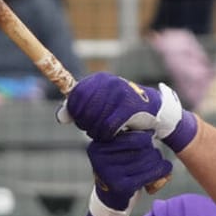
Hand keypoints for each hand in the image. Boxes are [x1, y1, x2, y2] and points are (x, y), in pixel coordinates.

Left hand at [58, 73, 195, 149]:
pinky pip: (108, 127)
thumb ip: (79, 109)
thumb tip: (61, 117)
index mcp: (99, 79)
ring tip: (103, 134)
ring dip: (96, 132)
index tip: (82, 122)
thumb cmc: (123, 109)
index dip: (75, 113)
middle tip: (94, 130)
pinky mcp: (128, 108)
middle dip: (85, 124)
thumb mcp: (100, 106)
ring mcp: (119, 94)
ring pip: (94, 120)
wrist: (155, 111)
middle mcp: (108, 83)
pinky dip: (107, 135)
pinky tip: (112, 136)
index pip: (75, 96)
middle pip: (83, 110)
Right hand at [87, 130, 170, 212]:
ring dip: (158, 161)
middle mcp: (101, 160)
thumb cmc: (117, 169)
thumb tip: (151, 130)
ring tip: (158, 164)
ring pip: (147, 160)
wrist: (110, 197)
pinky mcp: (122, 187)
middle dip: (152, 151)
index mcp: (98, 147)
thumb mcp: (116, 151)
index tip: (148, 139)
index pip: (131, 137)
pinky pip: (150, 174)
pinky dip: (162, 171)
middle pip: (140, 147)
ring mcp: (110, 174)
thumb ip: (129, 139)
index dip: (144, 138)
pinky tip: (165, 170)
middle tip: (153, 155)